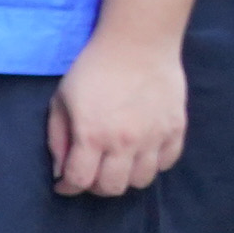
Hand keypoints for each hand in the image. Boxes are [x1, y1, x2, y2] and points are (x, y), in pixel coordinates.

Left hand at [48, 30, 186, 197]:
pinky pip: (167, 163)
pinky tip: (140, 153)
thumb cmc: (92, 70)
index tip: (64, 184)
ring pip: (141, 181)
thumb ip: (58, 138)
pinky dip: (152, 165)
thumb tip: (61, 171)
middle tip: (90, 173)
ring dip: (125, 178)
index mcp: (92, 135)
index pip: (81, 180)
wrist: (137, 45)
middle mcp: (125, 142)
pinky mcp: (175, 130)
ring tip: (116, 164)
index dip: (68, 187)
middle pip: (112, 188)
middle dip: (95, 186)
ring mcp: (154, 137)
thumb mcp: (61, 101)